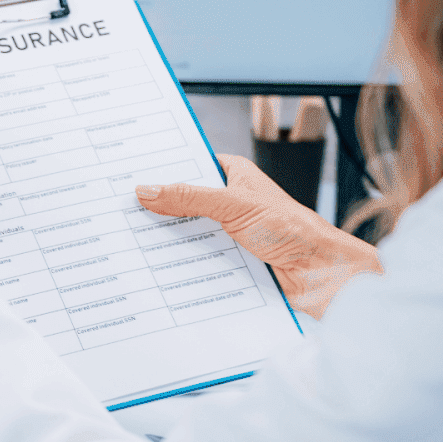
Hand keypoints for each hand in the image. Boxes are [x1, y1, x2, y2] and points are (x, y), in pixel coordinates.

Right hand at [135, 154, 381, 318]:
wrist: (320, 275)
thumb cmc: (293, 230)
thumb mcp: (234, 205)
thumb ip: (190, 197)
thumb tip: (148, 190)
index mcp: (233, 175)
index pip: (188, 166)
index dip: (161, 171)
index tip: (128, 176)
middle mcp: (230, 202)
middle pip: (183, 202)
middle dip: (159, 208)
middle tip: (123, 211)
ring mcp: (228, 232)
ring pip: (188, 232)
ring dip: (169, 240)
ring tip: (133, 242)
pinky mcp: (228, 260)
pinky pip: (196, 259)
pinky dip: (181, 263)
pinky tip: (159, 267)